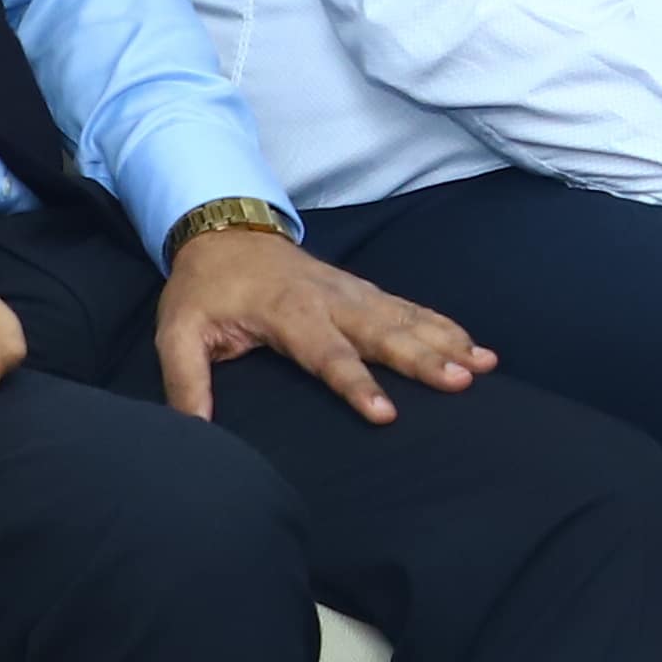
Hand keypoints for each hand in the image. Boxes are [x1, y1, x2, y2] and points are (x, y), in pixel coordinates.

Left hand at [157, 217, 490, 424]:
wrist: (224, 230)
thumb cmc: (203, 290)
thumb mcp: (178, 332)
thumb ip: (185, 381)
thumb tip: (194, 431)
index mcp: (287, 313)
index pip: (328, 355)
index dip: (356, 385)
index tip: (386, 414)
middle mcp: (330, 301)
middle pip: (383, 333)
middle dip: (424, 358)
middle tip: (461, 381)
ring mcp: (351, 293)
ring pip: (406, 318)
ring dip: (447, 341)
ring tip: (483, 365)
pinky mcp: (362, 292)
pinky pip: (410, 309)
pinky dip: (444, 326)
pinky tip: (474, 346)